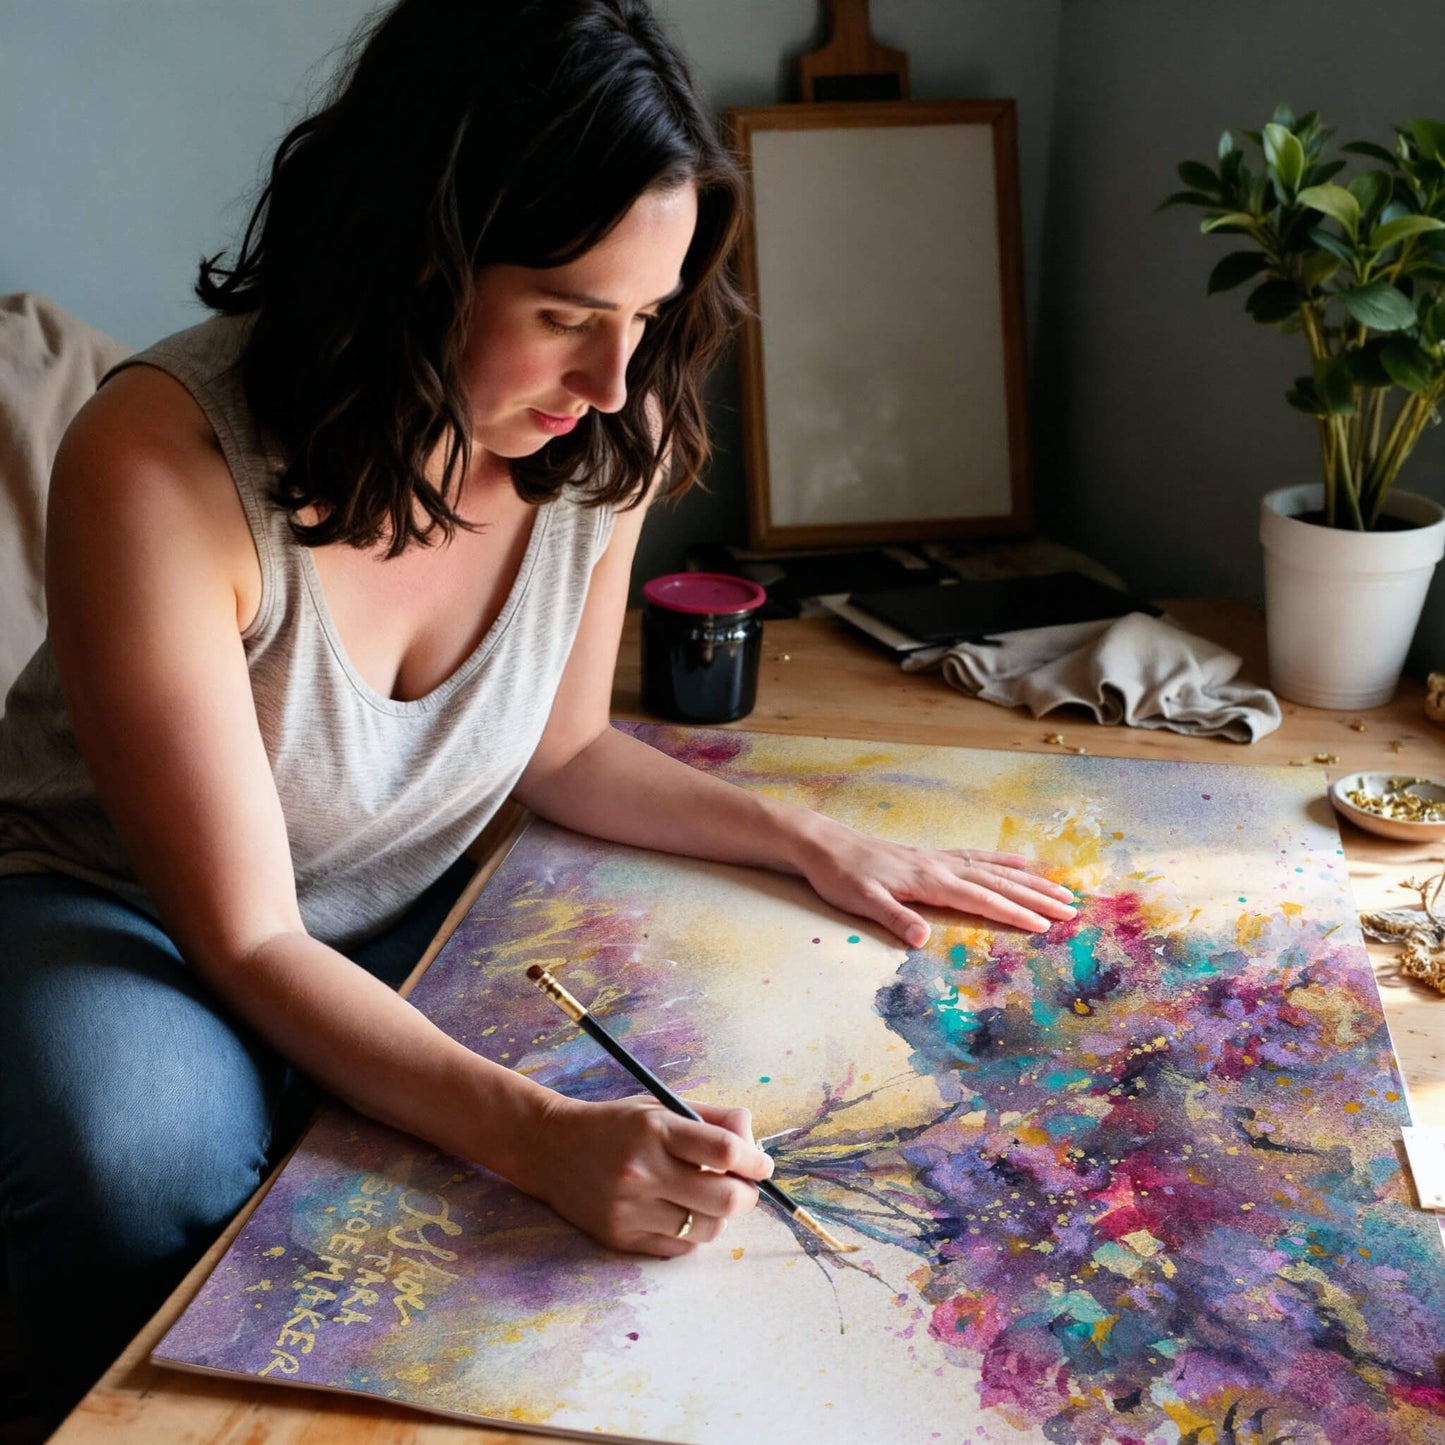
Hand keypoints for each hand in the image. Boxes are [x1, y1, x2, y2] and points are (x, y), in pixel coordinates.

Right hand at [525, 1095, 772, 1256]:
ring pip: (706, 1229)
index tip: (762, 1164)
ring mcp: (630, 1209)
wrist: (550, 1149)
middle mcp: (642, 1171)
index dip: (755, 1161)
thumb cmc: (615, 1125)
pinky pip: (680, 1248)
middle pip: (724, 1199)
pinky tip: (681, 1213)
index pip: (724, 1150)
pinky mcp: (621, 1238)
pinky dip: (692, 1234)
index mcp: (655, 1130)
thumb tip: (753, 1143)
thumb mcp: (660, 1107)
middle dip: (746, 1195)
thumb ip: (713, 1119)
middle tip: (744, 1187)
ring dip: (720, 1216)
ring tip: (708, 1198)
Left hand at [795, 816, 1076, 947]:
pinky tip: (1019, 863)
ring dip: (1029, 880)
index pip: (981, 899)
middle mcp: (941, 866)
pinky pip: (977, 857)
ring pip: (994, 869)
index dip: (1014, 913)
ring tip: (1061, 889)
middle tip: (1072, 909)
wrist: (824, 845)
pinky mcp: (932, 856)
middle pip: (999, 882)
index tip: (1046, 926)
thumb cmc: (840, 877)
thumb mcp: (860, 901)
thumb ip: (894, 918)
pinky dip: (1003, 861)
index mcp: (929, 881)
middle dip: (1036, 897)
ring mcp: (939, 859)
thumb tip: (922, 939)